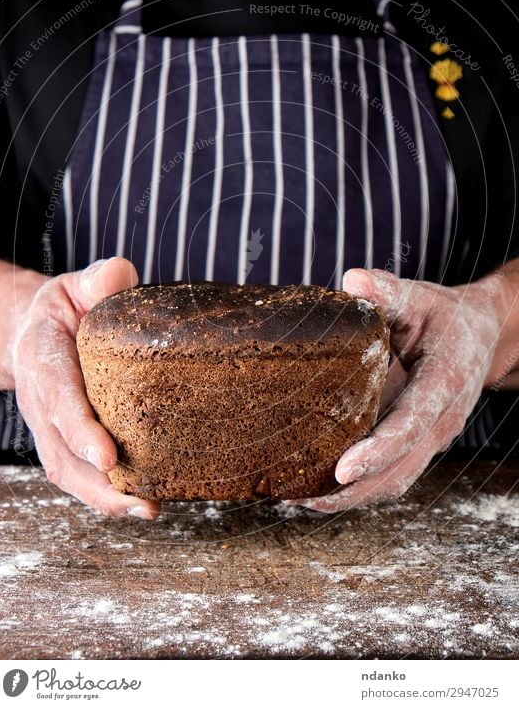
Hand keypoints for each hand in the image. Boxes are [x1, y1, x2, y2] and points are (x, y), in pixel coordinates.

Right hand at [12, 258, 159, 518]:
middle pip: (61, 450)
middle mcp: (40, 401)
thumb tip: (121, 275)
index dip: (79, 428)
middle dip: (98, 480)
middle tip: (139, 500)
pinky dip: (105, 495)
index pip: (58, 396)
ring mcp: (49, 427)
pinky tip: (141, 504)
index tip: (106, 455)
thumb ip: (98, 280)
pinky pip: (78, 476)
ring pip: (68, 472)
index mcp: (42, 358)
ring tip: (147, 510)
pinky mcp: (63, 443)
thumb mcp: (78, 284)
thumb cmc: (67, 308)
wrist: (35, 331)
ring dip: (104, 497)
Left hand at [291, 268, 502, 512]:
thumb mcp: (420, 297)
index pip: (411, 424)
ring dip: (351, 499)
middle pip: (400, 469)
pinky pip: (392, 476)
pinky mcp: (420, 445)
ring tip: (299, 502)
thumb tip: (351, 280)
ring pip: (395, 482)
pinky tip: (319, 490)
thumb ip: (388, 291)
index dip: (378, 450)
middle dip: (353, 490)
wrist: (483, 337)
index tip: (342, 470)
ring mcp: (433, 438)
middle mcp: (441, 420)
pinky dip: (358, 490)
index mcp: (444, 382)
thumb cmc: (446, 316)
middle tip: (301, 498)